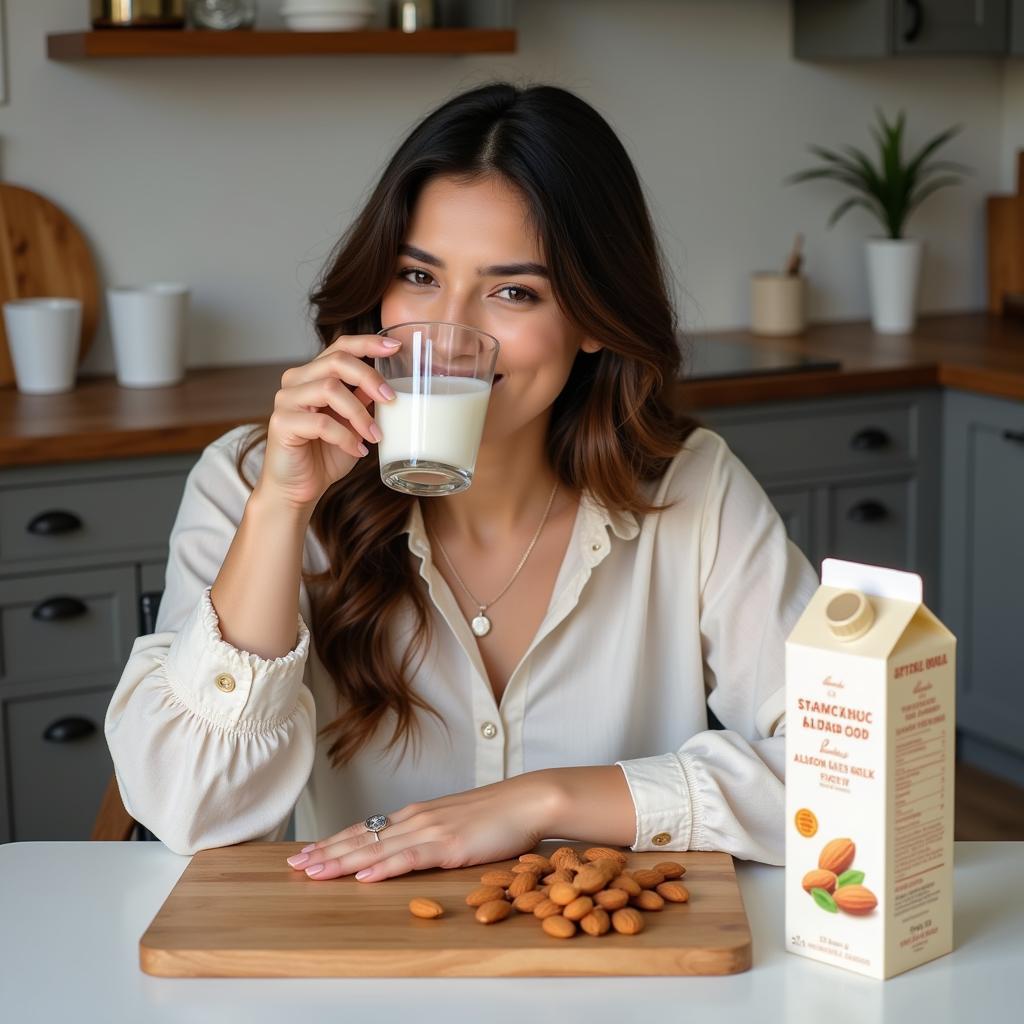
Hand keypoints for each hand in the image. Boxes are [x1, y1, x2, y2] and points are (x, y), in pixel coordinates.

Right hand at [257, 333, 400, 513]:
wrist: (299, 489)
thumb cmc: (325, 456)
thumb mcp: (353, 424)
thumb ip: (364, 401)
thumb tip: (387, 385)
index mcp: (313, 375)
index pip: (340, 346)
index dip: (368, 343)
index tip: (395, 348)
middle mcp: (296, 381)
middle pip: (337, 361)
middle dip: (370, 377)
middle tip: (391, 400)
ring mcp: (286, 400)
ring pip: (330, 388)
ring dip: (360, 413)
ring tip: (375, 436)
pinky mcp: (281, 423)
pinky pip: (321, 422)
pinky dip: (346, 437)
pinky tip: (358, 450)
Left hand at [286, 772, 561, 882]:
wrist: (528, 800)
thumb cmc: (498, 814)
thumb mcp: (457, 822)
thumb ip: (432, 835)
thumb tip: (413, 849)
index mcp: (418, 814)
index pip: (367, 829)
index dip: (336, 842)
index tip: (309, 852)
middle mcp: (416, 818)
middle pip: (363, 838)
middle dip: (326, 852)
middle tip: (295, 865)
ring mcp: (431, 830)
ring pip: (377, 848)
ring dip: (342, 861)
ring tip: (313, 872)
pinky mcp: (449, 845)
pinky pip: (409, 858)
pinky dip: (383, 868)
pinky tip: (363, 876)